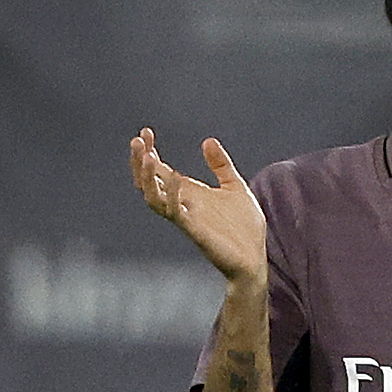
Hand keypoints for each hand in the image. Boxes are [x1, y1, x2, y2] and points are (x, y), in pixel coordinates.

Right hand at [129, 128, 265, 287]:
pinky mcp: (194, 230)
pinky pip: (175, 212)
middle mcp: (182, 204)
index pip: (159, 170)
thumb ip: (221, 165)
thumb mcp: (235, 187)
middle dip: (140, 161)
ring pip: (153, 197)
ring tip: (147, 155)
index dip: (149, 151)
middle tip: (138, 141)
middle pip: (148, 181)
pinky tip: (175, 176)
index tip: (146, 132)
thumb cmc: (244, 228)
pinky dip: (171, 195)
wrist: (254, 259)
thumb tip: (208, 141)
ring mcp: (186, 217)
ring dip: (146, 177)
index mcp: (188, 193)